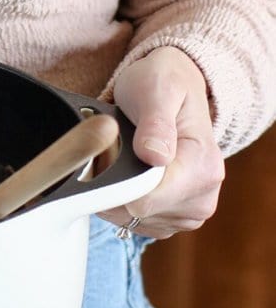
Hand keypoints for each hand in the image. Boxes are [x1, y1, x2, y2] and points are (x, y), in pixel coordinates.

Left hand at [102, 46, 224, 238]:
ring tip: (122, 157)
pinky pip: (136, 223)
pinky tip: (127, 173)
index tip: (103, 156)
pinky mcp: (176, 218)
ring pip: (133, 220)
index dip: (115, 182)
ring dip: (116, 193)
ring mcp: (191, 211)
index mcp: (202, 167)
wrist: (176, 86)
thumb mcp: (157, 90)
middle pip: (137, 213)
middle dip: (115, 184)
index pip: (146, 200)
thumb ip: (155, 123)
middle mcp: (203, 196)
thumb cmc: (164, 84)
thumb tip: (154, 156)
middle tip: (113, 148)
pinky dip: (123, 202)